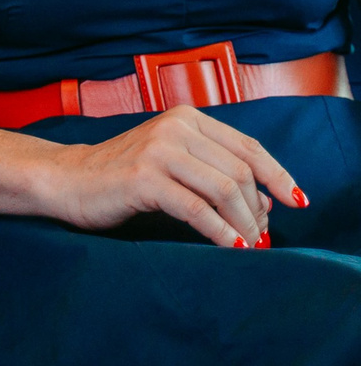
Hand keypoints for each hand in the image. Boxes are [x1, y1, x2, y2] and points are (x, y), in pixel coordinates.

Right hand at [34, 107, 302, 247]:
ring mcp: (158, 151)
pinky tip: (231, 247)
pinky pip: (197, 210)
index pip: (248, 147)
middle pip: (240, 172)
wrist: (66, 179)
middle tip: (261, 237)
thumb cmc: (122, 175)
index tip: (297, 202)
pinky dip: (221, 232)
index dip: (278, 176)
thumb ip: (214, 171)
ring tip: (249, 246)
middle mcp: (175, 128)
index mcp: (185, 118)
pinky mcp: (143, 179)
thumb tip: (267, 203)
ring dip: (245, 225)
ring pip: (224, 190)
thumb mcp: (172, 161)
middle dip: (259, 210)